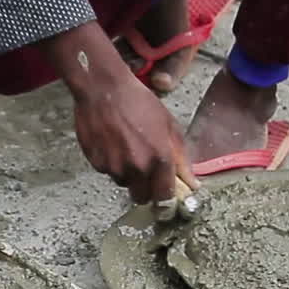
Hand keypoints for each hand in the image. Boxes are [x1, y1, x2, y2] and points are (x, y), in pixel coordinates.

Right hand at [74, 74, 196, 204]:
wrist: (103, 89)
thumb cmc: (139, 102)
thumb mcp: (169, 126)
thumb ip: (181, 158)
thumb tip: (192, 183)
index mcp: (159, 158)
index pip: (164, 197)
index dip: (164, 199)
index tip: (164, 197)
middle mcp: (137, 167)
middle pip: (141, 197)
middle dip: (145, 189)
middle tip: (145, 172)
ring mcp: (114, 167)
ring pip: (123, 183)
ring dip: (127, 173)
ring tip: (126, 147)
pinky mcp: (96, 163)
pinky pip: (107, 171)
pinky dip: (111, 163)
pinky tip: (112, 142)